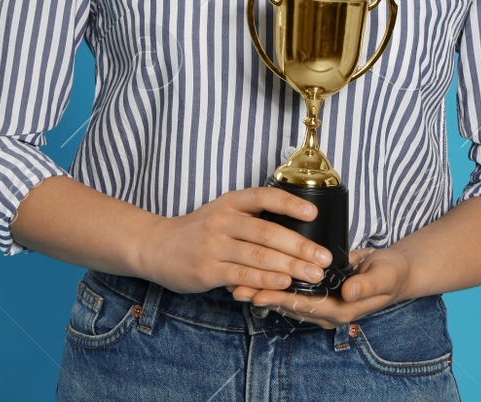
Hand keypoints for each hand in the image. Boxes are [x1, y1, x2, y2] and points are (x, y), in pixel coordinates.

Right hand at [136, 187, 336, 294]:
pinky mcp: (208, 269)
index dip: (290, 203)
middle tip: (324, 258)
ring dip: (290, 267)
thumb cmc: (198, 232)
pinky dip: (266, 281)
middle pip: (267, 231)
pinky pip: (243, 276)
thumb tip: (296, 233)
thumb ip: (252, 220)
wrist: (156, 247)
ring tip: (313, 275)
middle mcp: (222, 220)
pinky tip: (283, 284)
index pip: (264, 196)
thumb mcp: (222, 214)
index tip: (314, 213)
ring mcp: (214, 245)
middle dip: (300, 246)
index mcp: (229, 202)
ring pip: (259, 255)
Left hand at [226, 246, 413, 328]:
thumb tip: (348, 293)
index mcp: (343, 310)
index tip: (260, 292)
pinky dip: (273, 284)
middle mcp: (328, 311)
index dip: (282, 299)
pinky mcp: (317, 293)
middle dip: (264, 296)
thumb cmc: (391, 273)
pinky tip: (254, 275)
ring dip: (263, 291)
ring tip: (236, 282)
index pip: (306, 307)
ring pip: (287, 301)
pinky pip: (291, 292)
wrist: (395, 271)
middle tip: (237, 288)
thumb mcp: (384, 276)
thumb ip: (366, 285)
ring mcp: (322, 304)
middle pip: (290, 306)